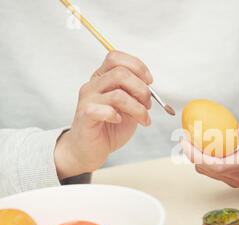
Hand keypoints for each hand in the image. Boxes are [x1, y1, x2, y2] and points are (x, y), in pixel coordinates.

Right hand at [54, 50, 152, 179]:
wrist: (90, 149)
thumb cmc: (109, 126)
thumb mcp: (129, 106)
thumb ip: (136, 93)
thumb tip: (149, 86)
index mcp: (102, 78)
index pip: (116, 58)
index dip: (137, 66)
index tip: (149, 82)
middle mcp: (93, 85)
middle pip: (120, 73)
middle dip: (141, 89)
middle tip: (147, 104)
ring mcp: (87, 100)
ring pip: (118, 94)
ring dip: (137, 108)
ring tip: (142, 118)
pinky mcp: (85, 116)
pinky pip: (102, 110)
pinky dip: (117, 115)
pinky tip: (119, 121)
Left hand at [180, 114, 238, 187]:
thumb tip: (238, 131)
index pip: (217, 164)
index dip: (196, 155)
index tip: (185, 140)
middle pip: (210, 171)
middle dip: (193, 155)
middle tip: (186, 135)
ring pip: (213, 173)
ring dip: (200, 158)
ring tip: (194, 139)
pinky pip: (219, 173)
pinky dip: (209, 161)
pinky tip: (208, 148)